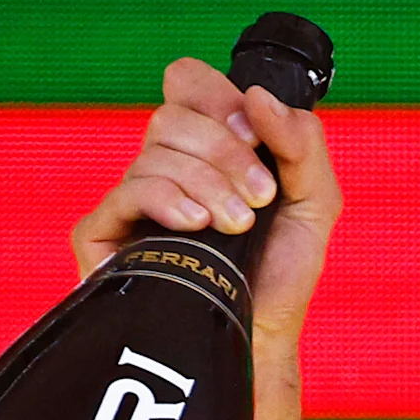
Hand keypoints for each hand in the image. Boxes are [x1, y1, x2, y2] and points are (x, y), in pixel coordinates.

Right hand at [69, 57, 342, 419]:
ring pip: (154, 153)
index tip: (256, 135)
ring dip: (208, 186)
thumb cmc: (283, 272)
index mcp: (208, 147)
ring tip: (236, 227)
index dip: (218, 97)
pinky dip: (166, 200)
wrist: (263, 336)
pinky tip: (196, 227)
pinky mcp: (104, 234)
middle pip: (172, 115)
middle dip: (226, 153)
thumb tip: (258, 97)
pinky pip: (126, 192)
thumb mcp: (316, 200)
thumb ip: (303, 142)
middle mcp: (165, 165)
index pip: (188, 83)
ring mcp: (132, 199)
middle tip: (259, 199)